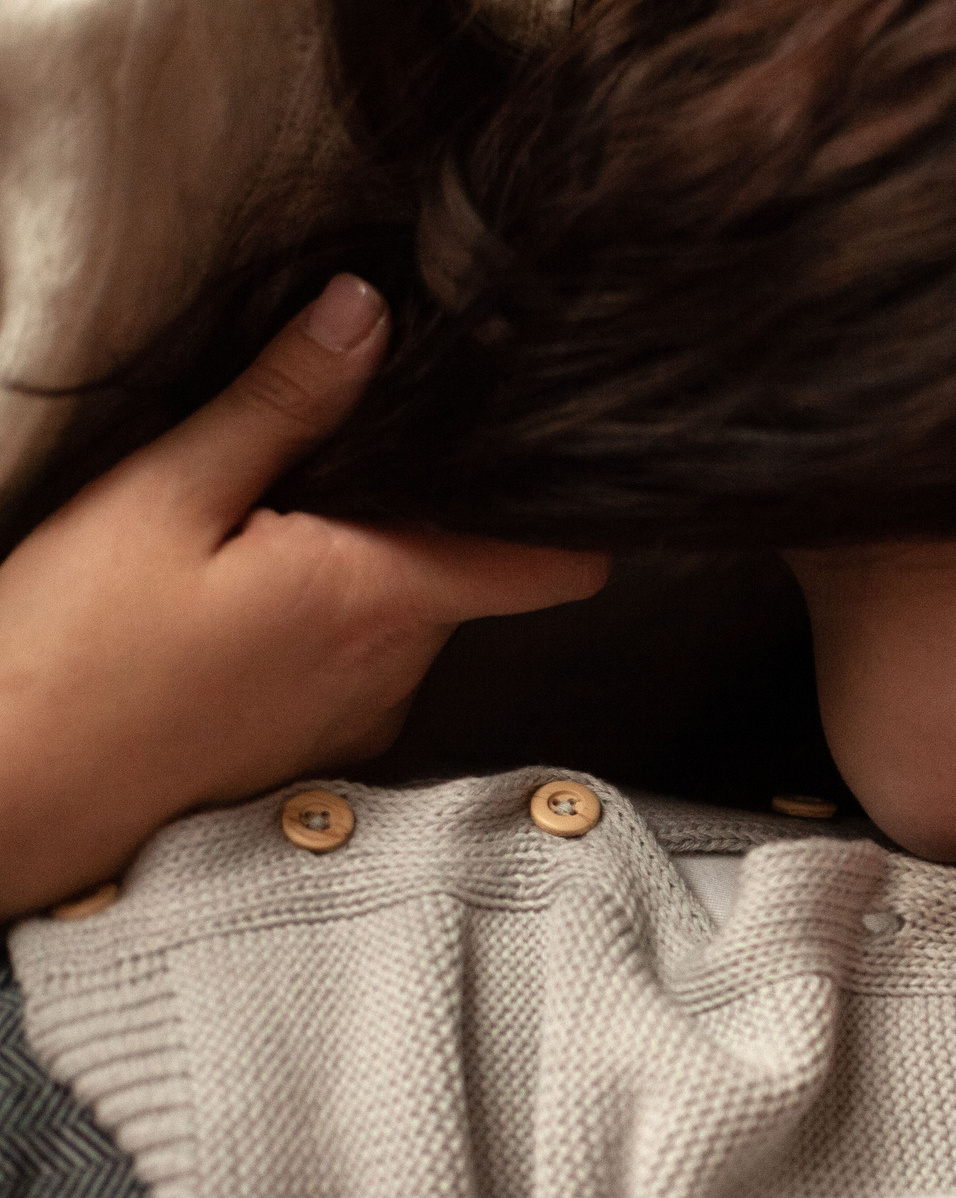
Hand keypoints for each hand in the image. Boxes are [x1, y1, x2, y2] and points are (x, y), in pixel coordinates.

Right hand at [0, 274, 607, 917]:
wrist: (10, 797)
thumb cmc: (71, 650)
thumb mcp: (164, 496)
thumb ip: (282, 405)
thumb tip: (368, 314)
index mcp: (382, 597)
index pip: (555, 566)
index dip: (571, 509)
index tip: (549, 456)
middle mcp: (397, 670)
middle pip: (465, 571)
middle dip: (418, 513)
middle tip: (330, 459)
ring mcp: (362, 719)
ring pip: (408, 615)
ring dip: (363, 567)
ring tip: (265, 532)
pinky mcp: (319, 751)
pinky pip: (358, 664)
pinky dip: (323, 622)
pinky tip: (239, 607)